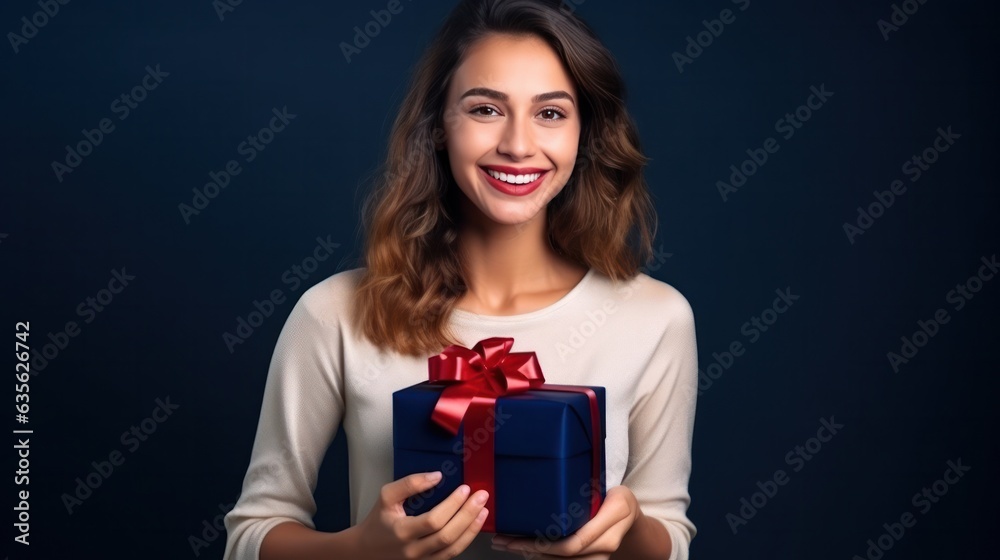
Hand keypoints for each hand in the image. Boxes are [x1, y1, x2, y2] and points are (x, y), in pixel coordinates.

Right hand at [354, 471, 489, 558]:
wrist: (367, 551)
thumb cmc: (378, 521)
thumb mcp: (387, 496)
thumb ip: (410, 483)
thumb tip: (438, 476)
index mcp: (402, 532)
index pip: (433, 520)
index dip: (452, 505)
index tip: (465, 489)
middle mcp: (413, 551)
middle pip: (447, 536)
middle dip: (468, 515)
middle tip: (482, 496)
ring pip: (453, 550)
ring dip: (472, 529)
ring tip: (483, 510)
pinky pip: (451, 556)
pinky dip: (465, 540)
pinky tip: (473, 526)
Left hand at [490, 485, 639, 558]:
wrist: (632, 521)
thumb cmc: (618, 499)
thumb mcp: (612, 489)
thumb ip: (591, 489)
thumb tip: (560, 474)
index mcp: (610, 523)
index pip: (574, 542)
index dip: (544, 543)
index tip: (520, 536)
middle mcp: (606, 545)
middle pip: (565, 556)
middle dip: (531, 550)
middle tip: (504, 541)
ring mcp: (600, 557)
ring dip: (534, 556)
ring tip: (508, 544)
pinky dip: (544, 558)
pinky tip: (526, 550)